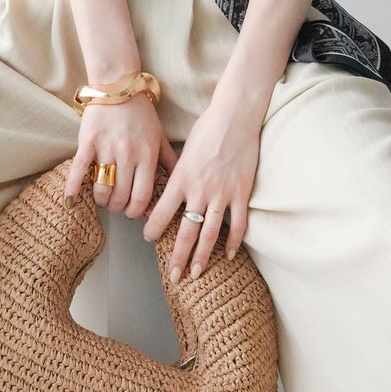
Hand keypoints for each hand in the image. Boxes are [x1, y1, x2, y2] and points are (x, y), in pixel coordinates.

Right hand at [64, 97, 179, 219]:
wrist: (119, 87)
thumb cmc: (141, 115)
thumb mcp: (160, 138)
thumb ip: (169, 162)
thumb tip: (178, 184)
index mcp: (147, 156)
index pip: (142, 196)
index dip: (135, 210)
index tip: (131, 212)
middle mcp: (128, 154)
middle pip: (121, 197)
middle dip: (118, 207)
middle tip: (117, 205)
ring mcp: (107, 148)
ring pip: (102, 189)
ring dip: (101, 200)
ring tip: (103, 199)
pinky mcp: (88, 142)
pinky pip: (79, 170)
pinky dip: (73, 188)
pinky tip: (71, 200)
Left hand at [142, 100, 260, 281]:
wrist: (236, 116)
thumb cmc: (207, 128)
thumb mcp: (183, 151)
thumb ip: (176, 173)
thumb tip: (166, 191)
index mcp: (181, 178)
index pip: (161, 212)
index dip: (153, 229)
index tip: (149, 239)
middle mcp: (199, 190)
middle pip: (186, 231)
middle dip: (178, 256)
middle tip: (173, 276)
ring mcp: (222, 193)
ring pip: (210, 233)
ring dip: (203, 256)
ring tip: (197, 273)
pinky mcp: (241, 192)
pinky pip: (238, 223)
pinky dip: (234, 241)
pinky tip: (230, 255)